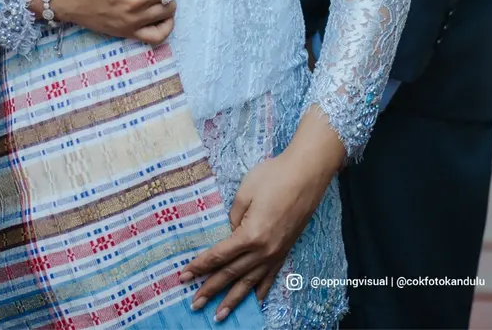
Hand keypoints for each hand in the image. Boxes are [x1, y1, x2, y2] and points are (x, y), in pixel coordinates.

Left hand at [182, 150, 331, 321]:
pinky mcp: (284, 251)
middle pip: (231, 274)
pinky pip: (270, 277)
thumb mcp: (246, 191)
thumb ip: (233, 216)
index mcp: (249, 235)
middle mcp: (262, 250)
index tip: (184, 276)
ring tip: (219, 316)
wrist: (306, 175)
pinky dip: (260, 291)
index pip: (219, 256)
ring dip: (232, 300)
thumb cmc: (274, 177)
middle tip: (194, 304)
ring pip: (249, 282)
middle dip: (210, 290)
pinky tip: (254, 301)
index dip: (200, 266)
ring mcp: (275, 254)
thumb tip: (230, 231)